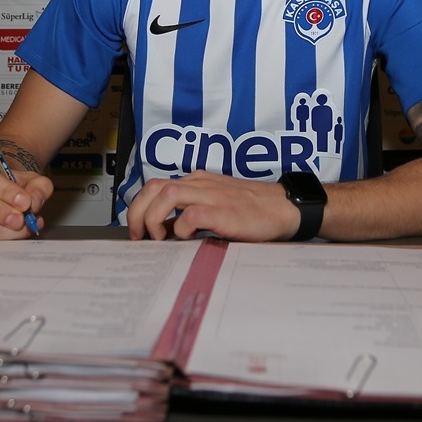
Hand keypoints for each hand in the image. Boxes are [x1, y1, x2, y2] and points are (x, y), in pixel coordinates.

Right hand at [0, 154, 52, 239]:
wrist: (4, 194)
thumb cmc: (12, 185)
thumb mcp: (31, 179)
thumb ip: (39, 187)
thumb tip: (34, 202)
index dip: (3, 191)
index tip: (25, 202)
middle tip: (20, 220)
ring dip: (2, 231)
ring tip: (23, 228)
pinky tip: (14, 236)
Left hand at [126, 171, 300, 241]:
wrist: (284, 208)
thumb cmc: (252, 210)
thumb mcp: (216, 205)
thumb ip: (192, 212)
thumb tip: (166, 230)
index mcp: (197, 181)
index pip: (155, 186)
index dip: (138, 208)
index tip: (137, 231)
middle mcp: (200, 184)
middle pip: (153, 187)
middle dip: (137, 213)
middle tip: (139, 237)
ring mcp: (212, 195)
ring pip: (166, 195)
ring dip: (154, 219)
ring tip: (159, 239)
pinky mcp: (223, 211)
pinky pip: (191, 215)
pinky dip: (181, 228)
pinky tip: (187, 239)